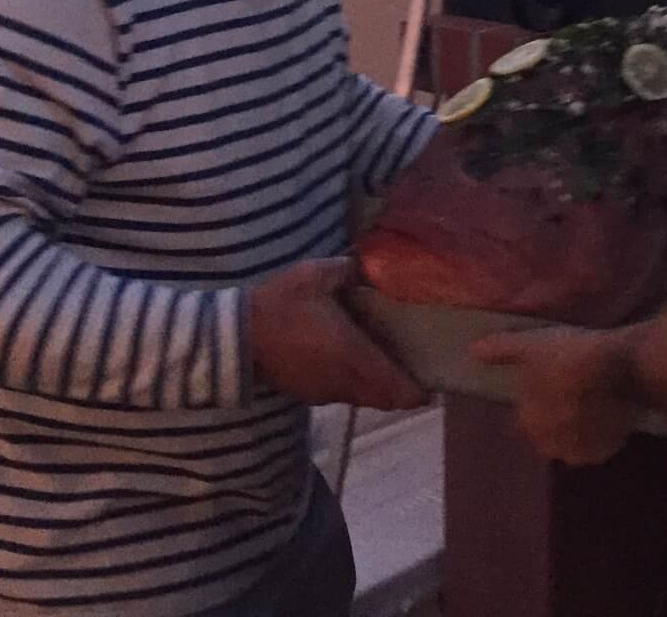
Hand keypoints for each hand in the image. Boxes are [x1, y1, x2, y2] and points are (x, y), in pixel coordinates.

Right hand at [249, 259, 427, 409]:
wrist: (234, 338)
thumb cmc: (280, 306)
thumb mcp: (316, 276)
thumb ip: (347, 270)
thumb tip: (365, 265)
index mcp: (354, 356)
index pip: (396, 389)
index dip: (417, 392)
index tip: (431, 384)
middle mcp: (344, 382)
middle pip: (383, 400)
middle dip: (401, 391)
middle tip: (412, 369)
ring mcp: (324, 392)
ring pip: (362, 398)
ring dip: (376, 388)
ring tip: (384, 361)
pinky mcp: (306, 394)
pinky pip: (341, 394)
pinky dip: (354, 385)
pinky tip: (350, 360)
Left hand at [469, 327, 639, 465]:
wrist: (623, 367)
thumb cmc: (570, 356)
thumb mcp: (533, 346)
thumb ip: (502, 351)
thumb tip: (473, 351)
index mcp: (529, 424)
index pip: (523, 419)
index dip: (535, 401)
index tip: (548, 385)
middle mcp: (551, 446)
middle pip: (548, 433)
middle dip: (554, 418)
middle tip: (569, 392)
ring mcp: (580, 453)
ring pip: (572, 441)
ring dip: (576, 428)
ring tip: (590, 401)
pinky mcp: (607, 452)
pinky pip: (597, 445)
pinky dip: (599, 433)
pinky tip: (605, 413)